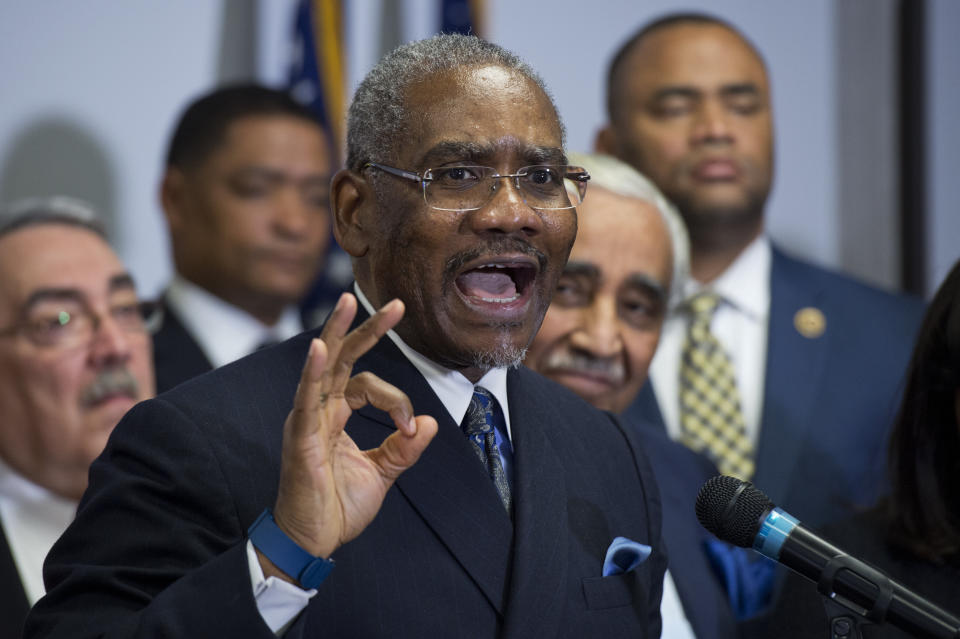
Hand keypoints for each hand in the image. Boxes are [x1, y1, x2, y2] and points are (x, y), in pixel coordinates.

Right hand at [260, 293, 437, 581]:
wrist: (313, 539)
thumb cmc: (337, 506)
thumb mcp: (382, 472)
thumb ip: (404, 447)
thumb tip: (431, 424)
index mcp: (336, 414)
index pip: (368, 384)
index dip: (396, 401)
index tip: (411, 428)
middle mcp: (320, 409)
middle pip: (343, 358)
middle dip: (366, 328)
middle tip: (394, 303)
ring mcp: (307, 419)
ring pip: (323, 366)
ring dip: (337, 332)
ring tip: (347, 301)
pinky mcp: (300, 436)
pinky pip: (306, 398)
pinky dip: (311, 371)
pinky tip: (318, 348)